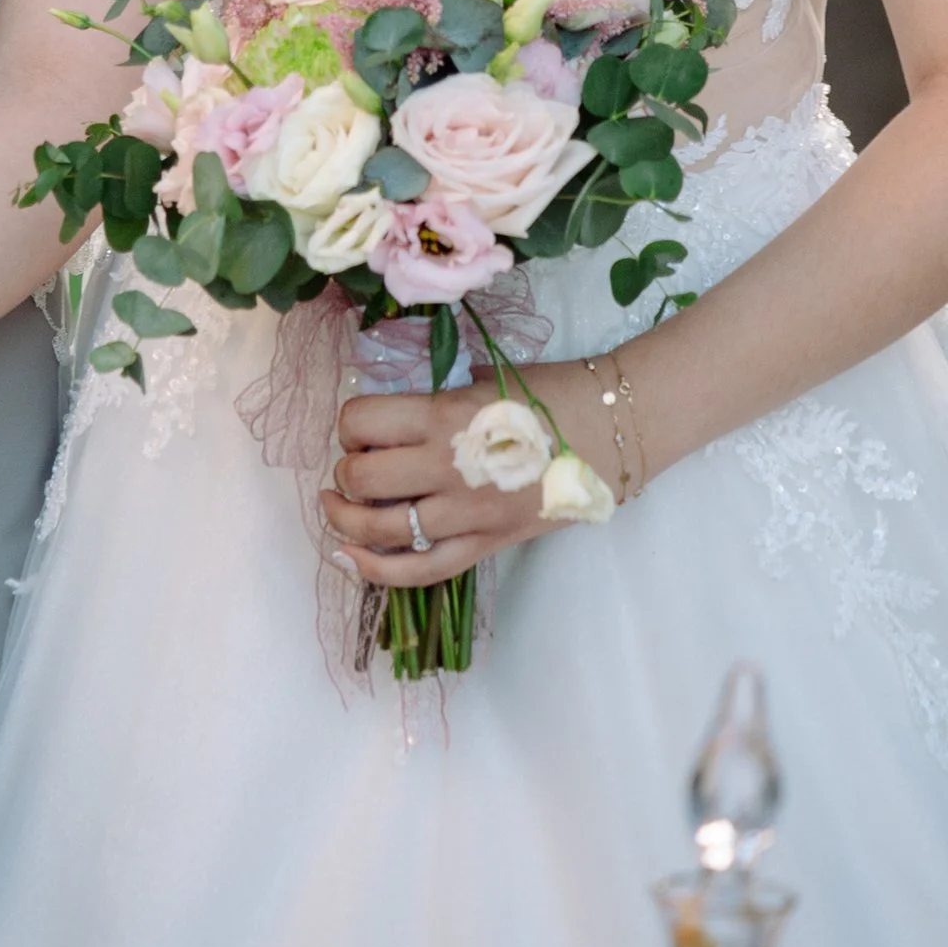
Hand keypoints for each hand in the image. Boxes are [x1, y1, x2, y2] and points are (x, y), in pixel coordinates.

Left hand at [322, 363, 616, 589]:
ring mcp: (468, 515)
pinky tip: (349, 556)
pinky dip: (377, 569)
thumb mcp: (482, 377)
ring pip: (381, 529)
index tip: (360, 427)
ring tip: (337, 506)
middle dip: (346, 471)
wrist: (611, 429)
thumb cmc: (549, 391)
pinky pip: (420, 569)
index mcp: (446, 416)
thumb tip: (390, 414)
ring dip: (346, 519)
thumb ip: (433, 398)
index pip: (362, 422)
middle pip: (362, 478)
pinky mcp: (487, 545)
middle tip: (358, 462)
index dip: (349, 424)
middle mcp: (449, 468)